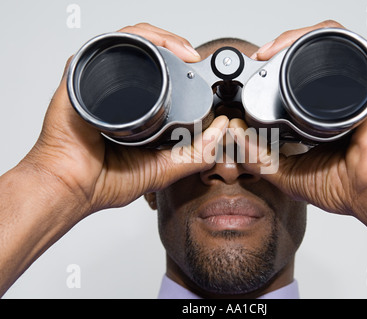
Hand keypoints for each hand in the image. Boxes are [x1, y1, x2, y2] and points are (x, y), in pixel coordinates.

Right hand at [19, 23, 227, 218]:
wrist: (71, 186)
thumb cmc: (105, 182)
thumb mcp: (164, 169)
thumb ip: (196, 154)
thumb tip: (223, 128)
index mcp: (139, 111)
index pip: (164, 78)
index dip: (185, 68)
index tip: (202, 69)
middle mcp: (120, 93)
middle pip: (151, 55)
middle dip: (177, 47)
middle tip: (195, 58)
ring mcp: (102, 81)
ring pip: (136, 44)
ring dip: (164, 39)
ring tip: (184, 52)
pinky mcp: (84, 72)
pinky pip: (113, 43)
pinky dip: (139, 37)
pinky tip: (160, 46)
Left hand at [232, 20, 366, 297]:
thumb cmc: (347, 186)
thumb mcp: (290, 172)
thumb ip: (260, 157)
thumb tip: (233, 136)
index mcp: (326, 113)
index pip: (297, 82)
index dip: (271, 76)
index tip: (250, 78)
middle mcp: (344, 93)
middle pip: (306, 60)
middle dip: (276, 57)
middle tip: (254, 65)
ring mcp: (360, 79)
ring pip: (320, 45)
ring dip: (288, 44)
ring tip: (265, 55)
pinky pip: (338, 38)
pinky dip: (308, 37)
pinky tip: (285, 48)